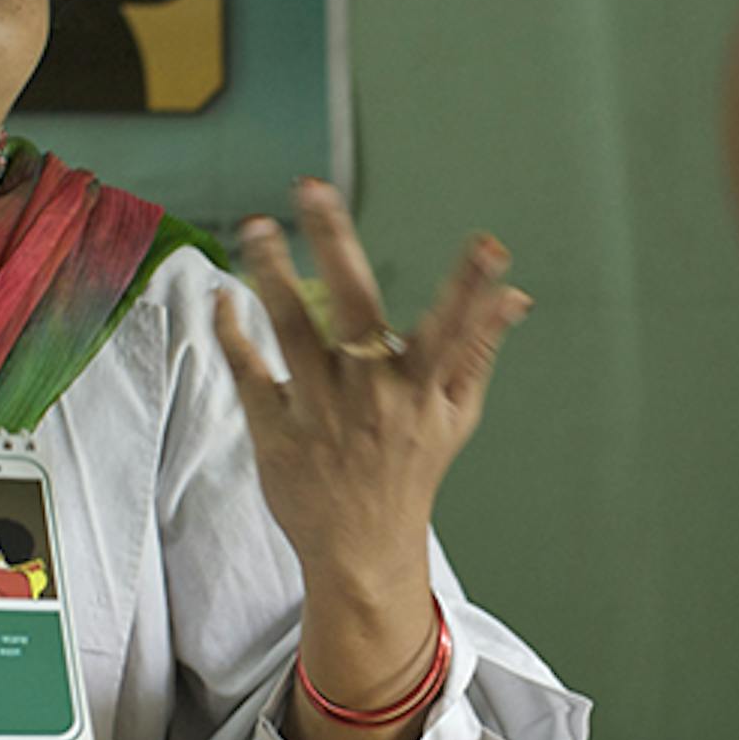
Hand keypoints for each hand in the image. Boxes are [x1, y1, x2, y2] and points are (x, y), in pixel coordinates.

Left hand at [214, 180, 529, 589]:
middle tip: (313, 189)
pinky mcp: (276, 429)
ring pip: (291, 328)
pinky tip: (223, 297)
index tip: (490, 247)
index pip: (453, 329)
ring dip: (272, 273)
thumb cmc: (411, 471)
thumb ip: (478, 348)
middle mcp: (371, 395)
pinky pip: (249, 370)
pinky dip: (232, 331)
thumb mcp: (456, 414)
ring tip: (256, 228)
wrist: (362, 550)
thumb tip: (515, 294)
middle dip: (335, 243)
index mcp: (420, 390)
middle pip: (354, 307)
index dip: (472, 290)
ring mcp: (321, 410)